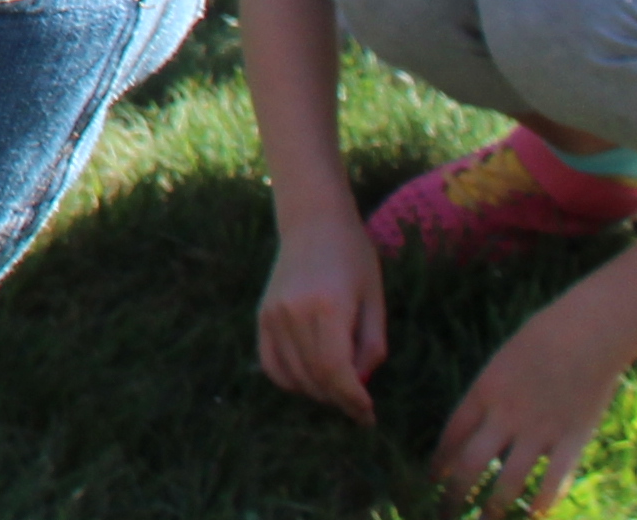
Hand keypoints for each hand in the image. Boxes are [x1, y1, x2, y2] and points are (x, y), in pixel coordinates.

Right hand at [255, 219, 385, 421]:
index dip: (353, 400)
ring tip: (339, 392)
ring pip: (293, 376)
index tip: (368, 415)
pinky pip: (271, 364)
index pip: (336, 371)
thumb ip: (370, 346)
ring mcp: (273, 314)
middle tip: (359, 409)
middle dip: (340, 401)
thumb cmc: (353, 257)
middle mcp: (294, 313)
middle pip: (315, 377)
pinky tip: (310, 381)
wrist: (313, 222)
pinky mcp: (262, 315)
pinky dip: (289, 381)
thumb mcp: (375, 300)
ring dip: (318, 394)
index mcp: (327, 307)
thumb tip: (358, 384)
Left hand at [431, 308, 624, 516]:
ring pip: (509, 480)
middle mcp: (506, 415)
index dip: (439, 461)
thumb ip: (490, 396)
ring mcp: (540, 430)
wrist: (587, 332)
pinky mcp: (572, 439)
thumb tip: (478, 428)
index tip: (431, 480)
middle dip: (455, 493)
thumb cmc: (543, 338)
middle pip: (471, 463)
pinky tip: (534, 515)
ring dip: (494, 507)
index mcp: (484, 391)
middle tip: (444, 513)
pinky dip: (542, 501)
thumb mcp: (502, 362)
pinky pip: (554, 480)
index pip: (452, 434)